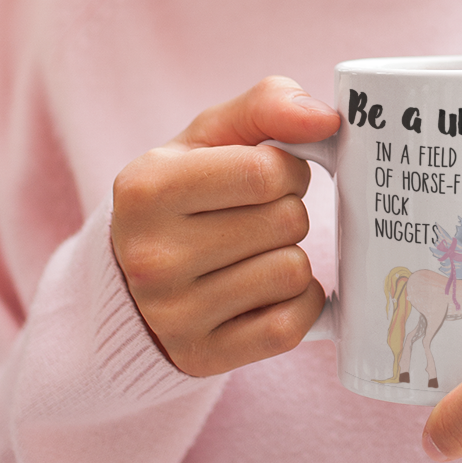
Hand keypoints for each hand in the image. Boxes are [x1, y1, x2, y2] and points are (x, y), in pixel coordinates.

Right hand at [110, 76, 339, 376]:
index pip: (266, 171)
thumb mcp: (209, 137)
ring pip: (293, 272)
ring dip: (290, 257)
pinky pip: (291, 326)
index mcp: (144, 189)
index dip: (287, 168)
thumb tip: (327, 119)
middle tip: (255, 217)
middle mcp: (150, 257)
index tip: (267, 175)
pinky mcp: (202, 357)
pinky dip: (297, 305)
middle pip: (286, 221)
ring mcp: (173, 315)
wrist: (134, 278)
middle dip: (287, 211)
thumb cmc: (187, 194)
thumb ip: (267, 105)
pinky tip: (266, 292)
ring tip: (253, 253)